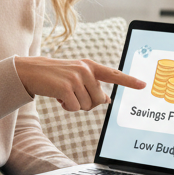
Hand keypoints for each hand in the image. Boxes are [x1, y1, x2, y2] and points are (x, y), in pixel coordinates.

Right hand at [14, 56, 145, 111]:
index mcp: (90, 66)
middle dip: (86, 103)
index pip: (114, 74)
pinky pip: (74, 108)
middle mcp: (85, 70)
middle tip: (72, 94)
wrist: (31, 71)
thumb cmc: (55, 75)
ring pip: (87, 105)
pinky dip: (66, 107)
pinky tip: (58, 97)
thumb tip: (107, 100)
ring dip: (75, 105)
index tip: (143, 85)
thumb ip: (93, 85)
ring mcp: (75, 78)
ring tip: (63, 94)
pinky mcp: (65, 87)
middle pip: (99, 100)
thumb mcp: (76, 77)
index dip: (129, 81)